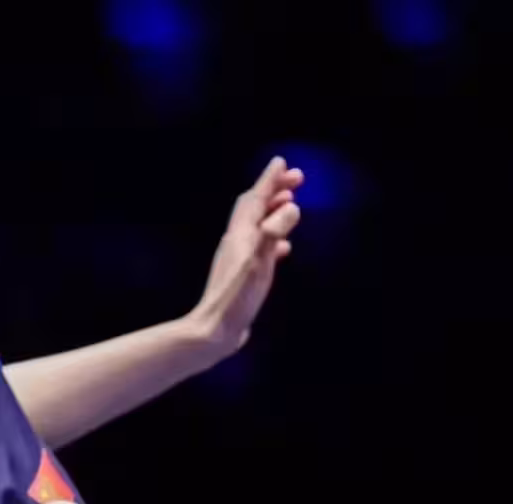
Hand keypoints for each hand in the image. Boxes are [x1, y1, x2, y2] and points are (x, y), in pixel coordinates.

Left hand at [189, 156, 303, 352]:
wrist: (215, 330)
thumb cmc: (236, 298)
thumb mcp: (258, 263)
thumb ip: (273, 233)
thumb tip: (290, 206)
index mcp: (239, 235)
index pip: (255, 199)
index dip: (269, 180)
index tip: (282, 164)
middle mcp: (236, 242)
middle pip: (254, 207)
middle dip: (273, 190)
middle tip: (296, 179)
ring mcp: (238, 258)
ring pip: (257, 226)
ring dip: (274, 212)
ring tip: (291, 204)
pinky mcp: (242, 275)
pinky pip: (261, 248)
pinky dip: (274, 239)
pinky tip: (284, 247)